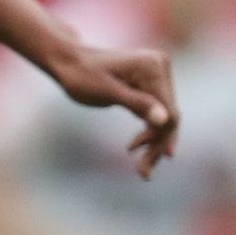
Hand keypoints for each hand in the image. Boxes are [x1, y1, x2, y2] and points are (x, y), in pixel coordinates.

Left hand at [46, 41, 178, 178]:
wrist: (66, 61)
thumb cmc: (80, 75)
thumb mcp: (106, 91)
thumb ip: (136, 103)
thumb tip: (165, 119)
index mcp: (152, 66)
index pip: (169, 111)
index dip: (162, 139)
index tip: (149, 163)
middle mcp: (160, 67)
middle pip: (168, 116)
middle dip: (157, 145)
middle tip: (144, 173)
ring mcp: (156, 75)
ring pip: (164, 117)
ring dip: (154, 142)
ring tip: (143, 169)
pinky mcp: (150, 84)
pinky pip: (156, 112)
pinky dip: (149, 131)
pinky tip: (137, 147)